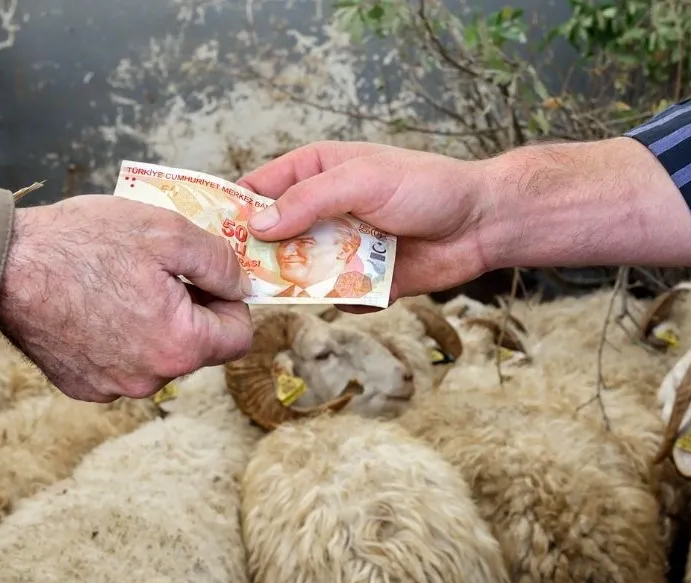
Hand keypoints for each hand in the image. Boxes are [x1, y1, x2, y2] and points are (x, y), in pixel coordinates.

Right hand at [0, 195, 253, 401]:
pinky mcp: (82, 386)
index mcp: (180, 346)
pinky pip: (120, 364)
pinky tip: (93, 305)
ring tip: (120, 284)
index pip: (239, 336)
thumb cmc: (81, 243)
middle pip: (198, 349)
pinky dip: (117, 338)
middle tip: (159, 272)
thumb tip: (242, 284)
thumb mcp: (166, 231)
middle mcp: (150, 379)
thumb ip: (219, 261)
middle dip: (191, 311)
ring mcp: (112, 388)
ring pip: (158, 357)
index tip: (207, 277)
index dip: (230, 302)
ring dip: (153, 325)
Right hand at [237, 141, 494, 302]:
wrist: (481, 223)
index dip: (231, 211)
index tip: (208, 237)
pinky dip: (348, 300)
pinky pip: (338, 298)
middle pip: (272, 240)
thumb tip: (260, 224)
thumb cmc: (426, 187)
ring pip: (301, 275)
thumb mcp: (362, 180)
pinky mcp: (364, 282)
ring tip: (313, 287)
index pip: (258, 190)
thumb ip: (309, 200)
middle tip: (247, 278)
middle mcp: (323, 212)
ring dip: (304, 284)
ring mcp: (342, 248)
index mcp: (315, 173)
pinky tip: (369, 291)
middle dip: (261, 259)